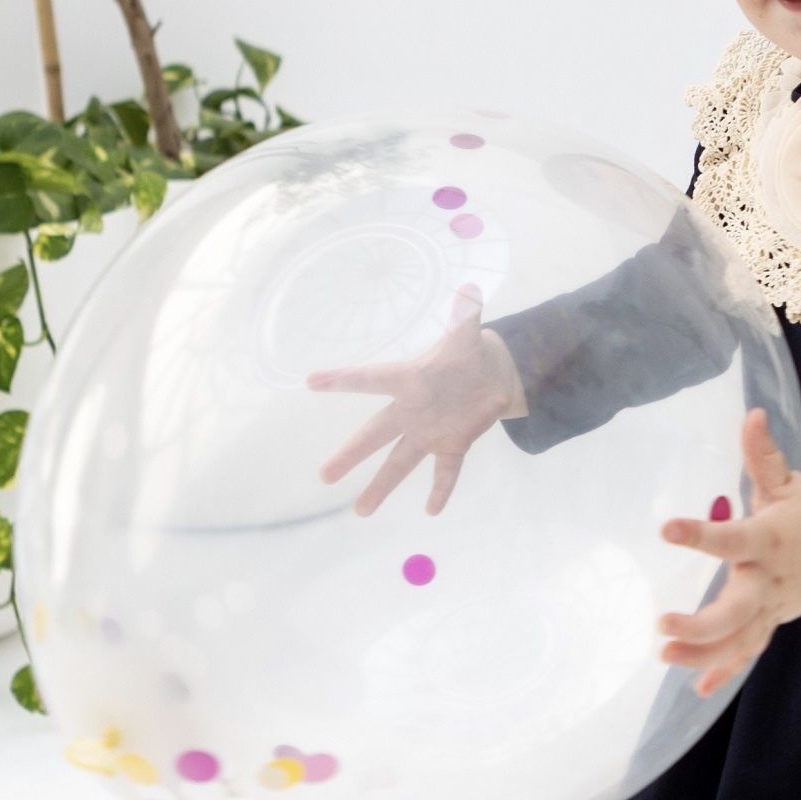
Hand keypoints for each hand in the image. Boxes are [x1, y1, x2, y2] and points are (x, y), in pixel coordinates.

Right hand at [306, 283, 526, 516]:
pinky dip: (441, 489)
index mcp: (409, 379)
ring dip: (382, 486)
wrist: (489, 376)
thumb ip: (466, 316)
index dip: (344, 380)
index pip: (371, 379)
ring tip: (362, 511)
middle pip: (375, 434)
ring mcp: (428, 431)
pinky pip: (445, 471)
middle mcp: (410, 410)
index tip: (311, 381)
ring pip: (400, 461)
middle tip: (325, 475)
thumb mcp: (468, 336)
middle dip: (351, 454)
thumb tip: (470, 287)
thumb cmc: (468, 353)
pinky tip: (432, 510)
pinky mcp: (451, 445)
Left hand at [656, 408, 800, 695]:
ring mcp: (773, 607)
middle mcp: (771, 580)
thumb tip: (752, 413)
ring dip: (705, 654)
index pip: (732, 539)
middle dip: (702, 625)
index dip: (700, 535)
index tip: (666, 529)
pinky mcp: (773, 622)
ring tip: (665, 655)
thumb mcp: (789, 482)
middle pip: (738, 612)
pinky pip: (749, 652)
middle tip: (662, 625)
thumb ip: (763, 455)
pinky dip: (726, 671)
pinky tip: (698, 689)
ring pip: (740, 640)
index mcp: (772, 540)